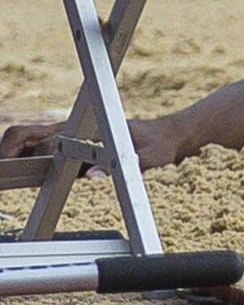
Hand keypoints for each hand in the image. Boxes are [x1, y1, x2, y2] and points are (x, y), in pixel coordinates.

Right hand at [0, 114, 189, 172]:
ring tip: (6, 175)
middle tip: (3, 173)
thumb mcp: (150, 157)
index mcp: (89, 130)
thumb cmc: (159, 145)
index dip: (29, 154)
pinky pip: (40, 146)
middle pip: (26, 134)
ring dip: (12, 153)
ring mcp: (70, 134)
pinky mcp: (72, 142)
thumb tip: (93, 174)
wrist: (166, 135)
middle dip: (8, 151)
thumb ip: (127, 165)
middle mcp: (74, 129)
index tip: (13, 169)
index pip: (48, 141)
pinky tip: (18, 173)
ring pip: (29, 139)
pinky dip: (23, 156)